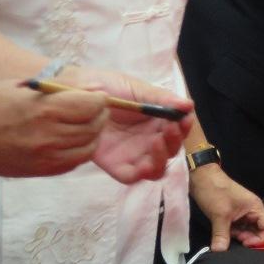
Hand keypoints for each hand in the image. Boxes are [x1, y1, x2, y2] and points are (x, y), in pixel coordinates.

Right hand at [0, 80, 107, 175]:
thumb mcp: (25, 87)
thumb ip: (62, 88)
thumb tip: (95, 88)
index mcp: (44, 110)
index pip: (92, 105)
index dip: (98, 99)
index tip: (94, 95)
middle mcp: (48, 136)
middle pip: (94, 126)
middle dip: (99, 115)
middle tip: (92, 109)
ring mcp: (45, 157)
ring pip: (89, 147)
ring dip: (92, 134)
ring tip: (82, 124)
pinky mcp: (42, 171)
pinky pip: (75, 162)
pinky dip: (80, 150)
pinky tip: (70, 139)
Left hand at [65, 67, 193, 183]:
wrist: (75, 94)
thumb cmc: (107, 87)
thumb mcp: (136, 88)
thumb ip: (161, 98)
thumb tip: (189, 105)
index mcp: (157, 120)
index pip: (178, 128)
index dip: (184, 127)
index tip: (183, 120)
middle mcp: (149, 138)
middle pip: (171, 149)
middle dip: (174, 140)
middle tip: (169, 129)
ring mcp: (134, 154)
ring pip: (158, 167)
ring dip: (162, 158)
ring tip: (156, 144)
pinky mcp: (116, 165)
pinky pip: (133, 176)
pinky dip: (142, 174)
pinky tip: (144, 166)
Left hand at [189, 165, 263, 250]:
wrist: (201, 177)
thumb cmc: (215, 191)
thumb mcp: (219, 215)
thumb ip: (221, 235)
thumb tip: (219, 252)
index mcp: (255, 208)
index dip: (261, 239)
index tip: (244, 242)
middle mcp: (252, 211)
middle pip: (260, 231)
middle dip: (249, 239)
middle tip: (235, 240)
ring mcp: (243, 214)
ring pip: (248, 232)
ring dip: (239, 238)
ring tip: (226, 237)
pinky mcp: (233, 216)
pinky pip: (238, 229)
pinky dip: (232, 235)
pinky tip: (222, 235)